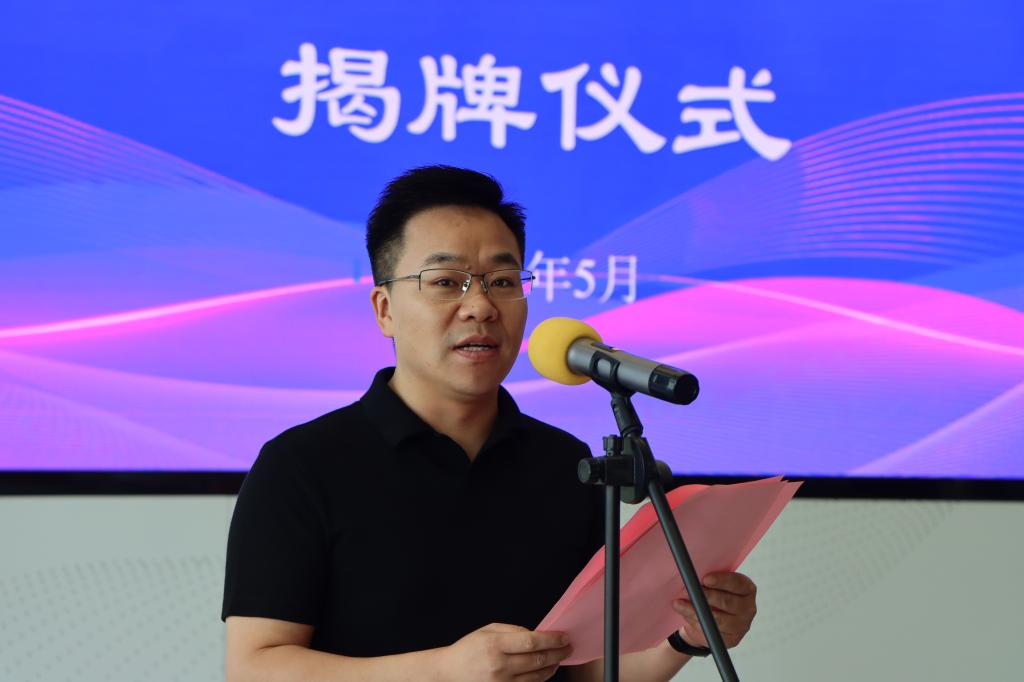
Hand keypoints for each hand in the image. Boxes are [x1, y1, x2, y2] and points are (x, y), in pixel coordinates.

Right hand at [438, 622, 572, 681]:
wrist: (449, 673)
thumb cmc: (469, 649)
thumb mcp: (487, 630)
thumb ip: (513, 630)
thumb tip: (536, 634)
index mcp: (495, 645)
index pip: (531, 642)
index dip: (551, 640)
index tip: (563, 636)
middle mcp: (499, 666)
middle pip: (537, 660)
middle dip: (557, 653)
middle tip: (568, 647)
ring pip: (537, 676)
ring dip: (552, 667)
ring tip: (560, 658)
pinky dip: (541, 678)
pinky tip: (546, 670)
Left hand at [671, 572, 756, 648]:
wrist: (708, 619)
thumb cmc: (711, 594)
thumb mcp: (712, 584)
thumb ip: (707, 579)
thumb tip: (691, 575)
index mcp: (747, 589)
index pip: (737, 583)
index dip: (722, 581)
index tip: (705, 579)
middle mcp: (748, 607)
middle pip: (728, 602)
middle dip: (706, 596)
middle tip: (688, 591)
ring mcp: (742, 625)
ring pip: (718, 619)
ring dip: (696, 610)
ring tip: (679, 603)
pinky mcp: (732, 639)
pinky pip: (713, 631)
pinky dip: (696, 622)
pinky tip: (686, 615)